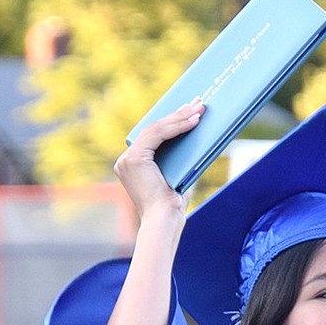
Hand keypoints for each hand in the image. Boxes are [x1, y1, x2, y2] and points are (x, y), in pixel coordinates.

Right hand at [113, 100, 204, 220]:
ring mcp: (127, 159)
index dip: (171, 121)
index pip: (152, 137)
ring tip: (199, 108)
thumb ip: (180, 160)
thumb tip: (198, 139)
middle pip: (154, 130)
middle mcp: (126, 160)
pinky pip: (157, 134)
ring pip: (156, 129)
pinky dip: (176, 126)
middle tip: (197, 103)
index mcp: (133, 165)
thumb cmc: (172, 206)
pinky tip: (193, 120)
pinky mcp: (134, 158)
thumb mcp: (178, 177)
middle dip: (178, 114)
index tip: (188, 110)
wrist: (164, 221)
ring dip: (180, 117)